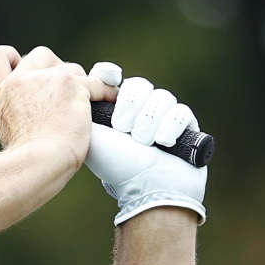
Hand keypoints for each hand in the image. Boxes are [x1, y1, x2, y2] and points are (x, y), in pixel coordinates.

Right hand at [0, 45, 112, 169]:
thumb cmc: (25, 156)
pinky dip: (106, 91)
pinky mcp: (75, 85)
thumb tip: (34, 110)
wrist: (39, 162)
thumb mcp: (8, 128)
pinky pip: (98, 83)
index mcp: (2, 91)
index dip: (10, 56)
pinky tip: (109, 100)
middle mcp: (22, 79)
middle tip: (62, 93)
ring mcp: (49, 79)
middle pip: (41, 54)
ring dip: (79, 84)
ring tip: (82, 108)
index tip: (20, 65)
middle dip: (55, 68)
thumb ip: (18, 109)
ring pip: (72, 68)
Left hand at [84, 62, 208, 225]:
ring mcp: (165, 117)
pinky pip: (182, 112)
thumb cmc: (118, 166)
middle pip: (139, 85)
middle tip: (123, 128)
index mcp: (115, 110)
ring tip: (143, 142)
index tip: (109, 77)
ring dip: (149, 120)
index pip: (113, 79)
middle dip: (131, 104)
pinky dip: (170, 126)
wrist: (148, 189)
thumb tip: (77, 88)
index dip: (110, 75)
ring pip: (162, 97)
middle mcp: (140, 110)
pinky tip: (163, 142)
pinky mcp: (187, 126)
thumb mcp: (92, 138)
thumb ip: (84, 112)